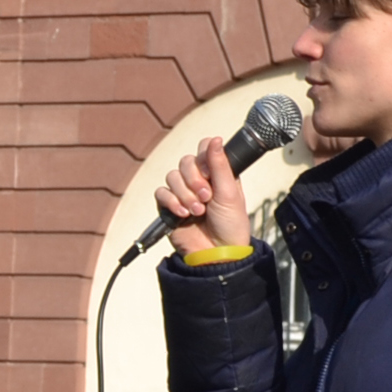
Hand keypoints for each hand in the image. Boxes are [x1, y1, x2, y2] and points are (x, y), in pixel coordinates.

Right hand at [151, 136, 251, 253]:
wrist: (216, 252)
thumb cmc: (230, 224)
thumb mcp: (229, 192)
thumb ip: (220, 164)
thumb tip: (215, 138)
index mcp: (217, 173)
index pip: (203, 149)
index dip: (203, 158)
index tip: (209, 172)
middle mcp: (199, 180)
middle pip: (185, 162)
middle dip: (194, 181)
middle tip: (206, 197)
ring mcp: (183, 193)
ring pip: (172, 177)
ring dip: (185, 195)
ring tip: (197, 211)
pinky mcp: (169, 206)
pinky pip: (161, 193)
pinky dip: (171, 202)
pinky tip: (183, 214)